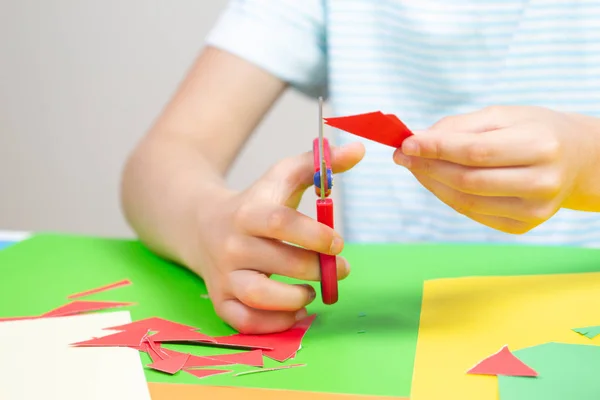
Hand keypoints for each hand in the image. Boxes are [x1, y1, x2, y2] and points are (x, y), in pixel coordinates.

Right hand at [192, 142, 364, 333]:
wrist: (202, 225)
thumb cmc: (254, 201)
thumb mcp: (281, 177)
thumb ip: (318, 165)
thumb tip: (358, 149)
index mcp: (247, 213)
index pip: (279, 222)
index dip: (314, 234)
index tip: (338, 243)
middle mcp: (231, 245)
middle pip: (277, 261)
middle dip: (316, 269)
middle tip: (339, 269)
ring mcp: (223, 275)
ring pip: (258, 296)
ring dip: (295, 298)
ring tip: (312, 292)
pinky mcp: (220, 300)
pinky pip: (245, 322)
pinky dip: (274, 324)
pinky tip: (295, 309)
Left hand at [392, 106, 599, 233]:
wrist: (577, 159)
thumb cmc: (535, 130)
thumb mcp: (503, 115)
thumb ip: (460, 127)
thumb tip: (418, 140)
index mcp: (540, 146)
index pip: (475, 152)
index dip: (436, 149)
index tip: (406, 143)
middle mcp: (541, 182)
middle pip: (467, 180)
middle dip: (427, 167)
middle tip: (403, 155)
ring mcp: (534, 210)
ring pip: (466, 202)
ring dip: (432, 184)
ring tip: (415, 166)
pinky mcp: (524, 226)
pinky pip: (474, 214)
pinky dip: (448, 197)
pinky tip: (437, 181)